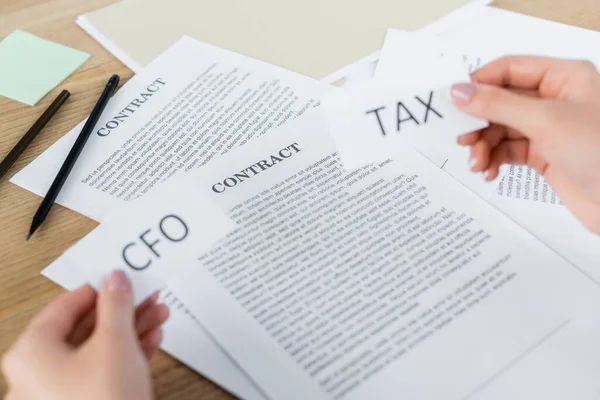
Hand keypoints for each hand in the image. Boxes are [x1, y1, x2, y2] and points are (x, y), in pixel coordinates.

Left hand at [2, 270, 169, 399]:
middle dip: (124, 311)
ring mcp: (60, 393)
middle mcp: (39, 373)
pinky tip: (152, 340)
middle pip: (86, 328)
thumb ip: (117, 305)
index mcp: (33, 352)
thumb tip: (115, 279)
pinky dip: (128, 354)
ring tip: (158, 314)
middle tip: (145, 296)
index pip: (66, 305)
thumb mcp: (115, 342)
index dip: (100, 289)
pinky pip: (103, 370)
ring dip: (132, 329)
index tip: (121, 279)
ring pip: (99, 349)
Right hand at [450, 56, 599, 232]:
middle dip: (479, 123)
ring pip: (500, 129)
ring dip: (484, 146)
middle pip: (500, 102)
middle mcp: (554, 100)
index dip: (479, 84)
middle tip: (463, 138)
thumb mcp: (546, 122)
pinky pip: (507, 151)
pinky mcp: (544, 154)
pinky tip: (490, 170)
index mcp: (563, 78)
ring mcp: (548, 128)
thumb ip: (498, 105)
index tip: (455, 101)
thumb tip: (461, 92)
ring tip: (478, 163)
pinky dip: (494, 160)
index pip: (509, 70)